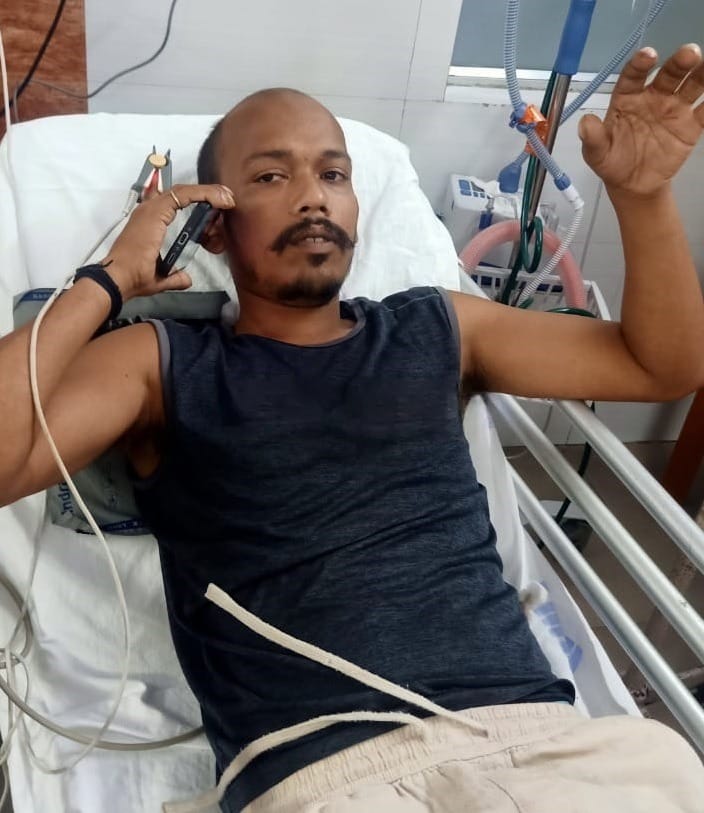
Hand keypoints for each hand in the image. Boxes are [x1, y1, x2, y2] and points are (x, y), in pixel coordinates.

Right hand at [101, 184, 235, 299]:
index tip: (218, 206)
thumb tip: (186, 278)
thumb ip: (176, 276)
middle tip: (227, 198)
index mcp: (150, 221)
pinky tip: (218, 199)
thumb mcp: (161, 277)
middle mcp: (149, 210)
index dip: (198, 200)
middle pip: (183, 194)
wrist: (120, 279)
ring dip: (209, 192)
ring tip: (227, 198)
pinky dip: (202, 194)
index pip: (176, 202)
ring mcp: (151, 209)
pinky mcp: (156, 212)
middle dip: (208, 194)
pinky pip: (183, 196)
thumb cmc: (134, 278)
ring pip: (185, 191)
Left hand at [579, 44, 703, 198]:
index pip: (633, 77)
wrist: (632, 184)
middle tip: (690, 53)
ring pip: (690, 85)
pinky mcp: (690, 125)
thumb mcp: (596, 153)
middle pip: (668, 75)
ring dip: (700, 74)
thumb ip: (592, 137)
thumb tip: (584, 123)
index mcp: (628, 98)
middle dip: (678, 63)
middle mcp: (653, 97)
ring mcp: (673, 109)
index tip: (648, 55)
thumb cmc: (612, 162)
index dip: (640, 64)